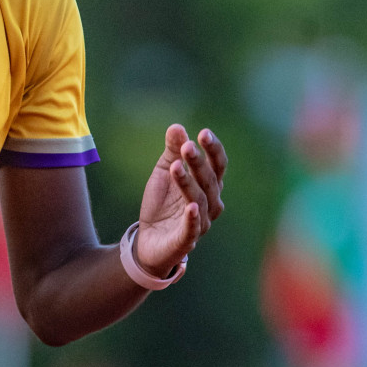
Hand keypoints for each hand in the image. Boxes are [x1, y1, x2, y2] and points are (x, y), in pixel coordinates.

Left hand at [134, 124, 227, 276]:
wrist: (149, 240)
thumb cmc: (163, 204)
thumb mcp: (164, 172)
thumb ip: (172, 151)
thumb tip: (177, 127)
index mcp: (208, 185)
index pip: (217, 166)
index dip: (213, 150)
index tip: (204, 133)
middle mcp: (210, 203)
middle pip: (208, 181)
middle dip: (198, 163)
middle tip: (187, 146)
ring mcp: (201, 223)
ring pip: (199, 201)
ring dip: (188, 183)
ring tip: (175, 167)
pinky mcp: (186, 240)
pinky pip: (192, 228)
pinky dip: (193, 218)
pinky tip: (190, 207)